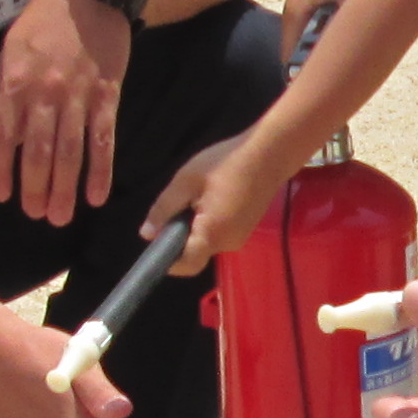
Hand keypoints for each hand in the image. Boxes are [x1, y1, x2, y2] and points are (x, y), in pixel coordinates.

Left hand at [0, 0, 130, 223]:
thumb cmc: (44, 23)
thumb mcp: (12, 51)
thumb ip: (8, 93)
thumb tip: (10, 138)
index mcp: (14, 83)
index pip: (2, 137)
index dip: (1, 170)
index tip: (2, 196)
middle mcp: (44, 94)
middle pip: (38, 152)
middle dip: (35, 189)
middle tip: (36, 215)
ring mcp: (78, 97)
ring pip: (69, 152)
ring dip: (65, 189)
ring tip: (60, 217)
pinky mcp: (107, 96)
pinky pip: (103, 140)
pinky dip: (100, 171)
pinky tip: (97, 196)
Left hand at [153, 126, 287, 270]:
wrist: (270, 152)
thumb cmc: (226, 162)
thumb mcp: (186, 181)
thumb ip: (164, 209)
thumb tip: (147, 235)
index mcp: (213, 233)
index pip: (186, 264)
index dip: (168, 260)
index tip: (156, 242)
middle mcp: (228, 243)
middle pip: (196, 253)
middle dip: (181, 236)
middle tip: (178, 204)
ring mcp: (240, 237)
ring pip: (207, 242)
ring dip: (196, 227)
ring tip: (198, 194)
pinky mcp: (246, 229)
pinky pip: (220, 233)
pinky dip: (209, 222)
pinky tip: (213, 195)